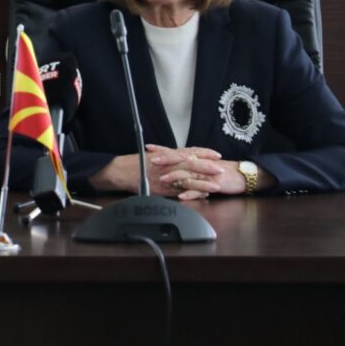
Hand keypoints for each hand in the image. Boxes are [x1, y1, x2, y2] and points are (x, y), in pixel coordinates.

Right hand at [89, 145, 225, 198]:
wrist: (123, 171)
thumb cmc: (137, 164)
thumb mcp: (155, 156)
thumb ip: (169, 158)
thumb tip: (181, 159)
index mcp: (169, 155)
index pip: (190, 151)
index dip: (204, 153)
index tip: (216, 154)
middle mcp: (169, 164)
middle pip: (192, 163)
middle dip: (208, 166)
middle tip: (221, 168)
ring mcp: (167, 176)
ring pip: (189, 178)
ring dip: (204, 182)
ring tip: (217, 184)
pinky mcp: (163, 188)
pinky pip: (180, 190)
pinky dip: (192, 192)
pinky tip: (202, 194)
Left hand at [148, 145, 246, 199]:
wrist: (240, 176)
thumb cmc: (221, 171)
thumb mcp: (202, 166)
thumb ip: (188, 166)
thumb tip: (172, 166)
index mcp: (195, 159)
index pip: (176, 152)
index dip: (162, 150)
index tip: (148, 147)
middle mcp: (199, 164)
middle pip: (180, 161)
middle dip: (166, 160)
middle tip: (152, 160)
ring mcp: (205, 174)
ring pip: (188, 174)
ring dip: (175, 177)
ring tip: (162, 180)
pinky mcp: (213, 184)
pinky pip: (200, 189)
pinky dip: (190, 193)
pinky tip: (181, 196)